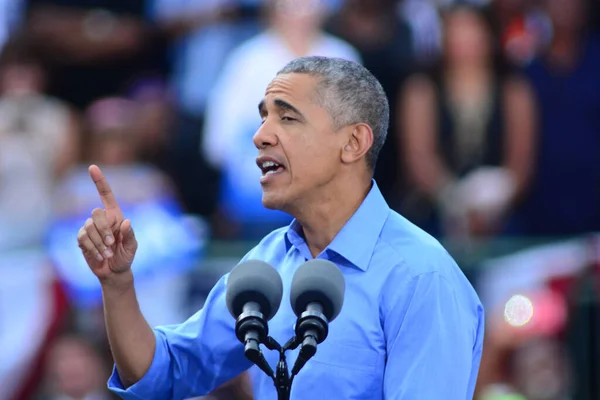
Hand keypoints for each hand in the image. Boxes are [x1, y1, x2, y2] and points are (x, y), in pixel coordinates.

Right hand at [77, 165, 137, 282]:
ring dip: (99, 243)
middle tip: (112, 244)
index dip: (99, 181)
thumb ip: (130, 235)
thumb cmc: (126, 256)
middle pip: (96, 213)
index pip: (106, 195)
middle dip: (103, 230)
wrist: (114, 271)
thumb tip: (126, 222)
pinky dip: (92, 249)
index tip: (93, 167)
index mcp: (115, 215)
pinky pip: (83, 239)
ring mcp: (90, 228)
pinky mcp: (82, 239)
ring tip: (108, 254)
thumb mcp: (132, 247)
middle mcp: (101, 219)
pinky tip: (100, 256)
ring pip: (88, 228)